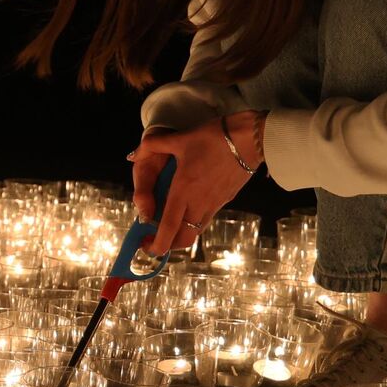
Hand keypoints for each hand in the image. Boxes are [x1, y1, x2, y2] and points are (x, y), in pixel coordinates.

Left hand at [130, 112, 263, 254]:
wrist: (251, 138)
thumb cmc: (214, 137)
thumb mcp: (180, 139)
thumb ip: (154, 145)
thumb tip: (135, 152)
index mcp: (184, 190)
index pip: (169, 226)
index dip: (157, 243)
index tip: (147, 248)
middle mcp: (199, 202)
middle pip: (183, 238)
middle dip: (168, 246)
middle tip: (155, 240)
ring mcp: (215, 203)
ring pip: (196, 231)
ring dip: (181, 235)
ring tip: (169, 226)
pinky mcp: (226, 199)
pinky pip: (206, 218)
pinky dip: (194, 222)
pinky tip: (188, 209)